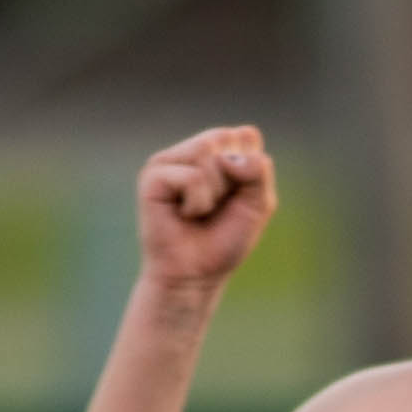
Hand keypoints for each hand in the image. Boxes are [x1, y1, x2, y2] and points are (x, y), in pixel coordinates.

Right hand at [134, 126, 276, 294]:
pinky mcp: (153, 176)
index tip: (236, 197)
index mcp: (216, 149)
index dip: (251, 172)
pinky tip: (184, 215)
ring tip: (200, 210)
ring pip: (206, 152)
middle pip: (225, 138)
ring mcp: (169, 160)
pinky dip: (197, 203)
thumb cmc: (224, 240)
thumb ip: (258, 171)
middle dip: (232, 180)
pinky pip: (192, 177)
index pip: (247, 136)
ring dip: (214, 191)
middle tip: (217, 205)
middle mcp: (191, 149)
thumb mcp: (258, 204)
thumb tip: (225, 157)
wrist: (196, 275)